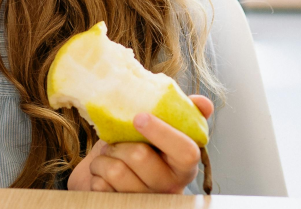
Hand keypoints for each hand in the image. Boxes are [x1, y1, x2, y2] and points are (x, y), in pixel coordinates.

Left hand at [67, 95, 213, 193]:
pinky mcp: (121, 205)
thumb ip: (183, 112)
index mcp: (185, 165)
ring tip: (109, 155)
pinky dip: (96, 172)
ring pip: (116, 171)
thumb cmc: (139, 143)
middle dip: (120, 142)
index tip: (139, 117)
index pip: (186, 152)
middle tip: (117, 140)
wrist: (110, 166)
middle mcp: (169, 186)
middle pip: (140, 156)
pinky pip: (101, 185)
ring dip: (104, 157)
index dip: (163, 133)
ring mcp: (145, 199)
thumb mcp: (161, 126)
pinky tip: (103, 173)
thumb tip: (204, 103)